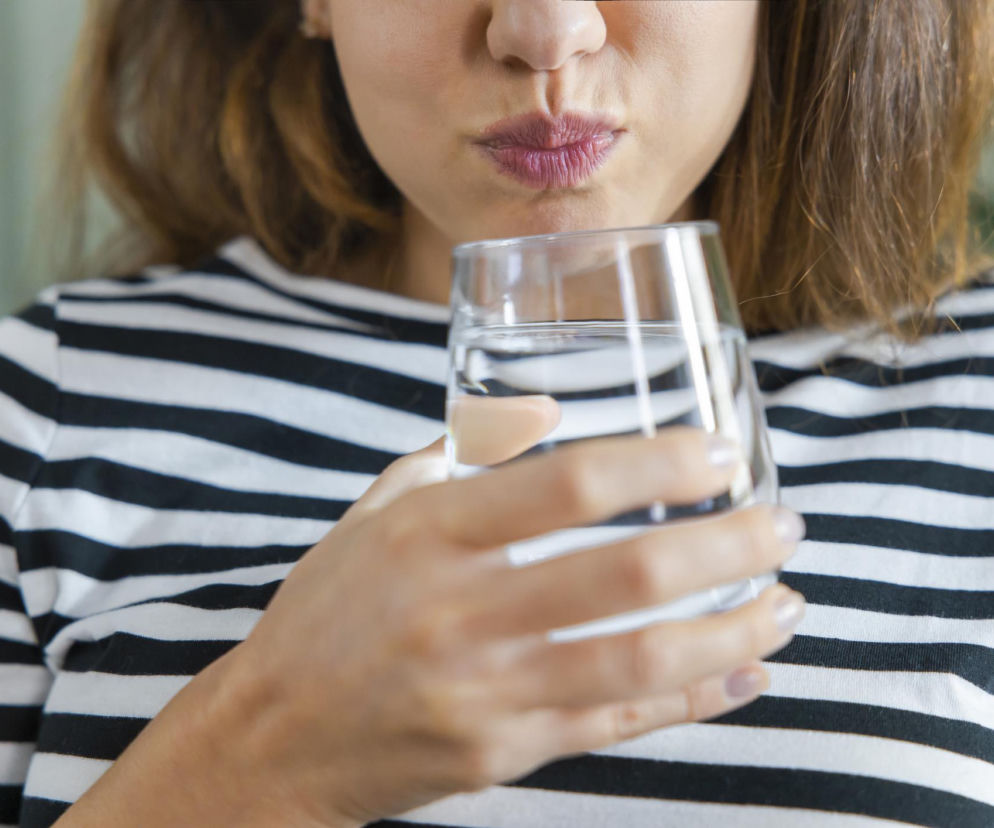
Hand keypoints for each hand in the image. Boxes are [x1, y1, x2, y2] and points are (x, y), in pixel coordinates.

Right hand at [59, 400, 803, 827]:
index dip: (658, 463)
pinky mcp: (502, 752)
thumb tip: (547, 407)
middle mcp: (459, 612)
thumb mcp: (377, 510)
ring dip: (733, 628)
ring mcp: (484, 691)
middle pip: (627, 575)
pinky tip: (747, 671)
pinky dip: (696, 697)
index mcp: (426, 534)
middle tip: (784, 525)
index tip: (719, 454)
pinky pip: (619, 722)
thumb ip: (461, 450)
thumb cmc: (329, 611)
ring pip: (640, 661)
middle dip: (728, 545)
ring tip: (789, 602)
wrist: (272, 737)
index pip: (564, 484)